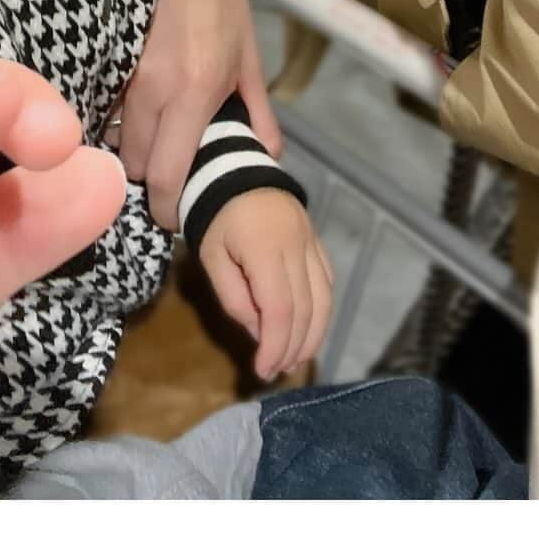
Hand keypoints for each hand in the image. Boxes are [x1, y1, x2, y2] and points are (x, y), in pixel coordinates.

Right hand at [108, 0, 281, 228]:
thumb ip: (257, 109)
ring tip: (151, 135)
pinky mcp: (102, 56)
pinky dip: (115, 117)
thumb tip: (267, 156)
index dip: (166, 206)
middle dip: (149, 175)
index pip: (166, 177)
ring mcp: (123, 71)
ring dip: (131, 145)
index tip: (173, 210)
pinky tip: (131, 106)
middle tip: (167, 167)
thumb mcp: (248, 52)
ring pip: (113, 137)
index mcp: (196, 91)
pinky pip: (102, 106)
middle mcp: (155, 89)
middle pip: (134, 164)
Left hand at [198, 190, 333, 383]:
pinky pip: (327, 280)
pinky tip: (310, 327)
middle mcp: (296, 246)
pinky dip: (322, 309)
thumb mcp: (211, 257)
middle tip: (277, 371)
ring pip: (324, 298)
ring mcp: (310, 241)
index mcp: (265, 250)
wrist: (231, 168)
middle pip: (306, 309)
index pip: (280, 311)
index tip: (263, 370)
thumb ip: (234, 297)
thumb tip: (259, 334)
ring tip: (295, 359)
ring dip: (313, 334)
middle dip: (293, 347)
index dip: (276, 346)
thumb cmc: (213, 214)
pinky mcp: (315, 239)